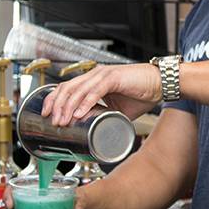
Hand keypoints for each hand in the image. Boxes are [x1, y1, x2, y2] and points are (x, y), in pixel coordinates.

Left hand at [42, 63, 162, 126]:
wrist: (161, 85)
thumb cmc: (141, 94)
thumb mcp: (117, 110)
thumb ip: (105, 117)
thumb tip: (95, 134)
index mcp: (93, 80)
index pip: (67, 87)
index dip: (54, 99)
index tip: (46, 114)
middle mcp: (95, 75)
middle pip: (68, 87)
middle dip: (56, 105)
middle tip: (52, 121)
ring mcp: (104, 75)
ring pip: (78, 90)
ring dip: (68, 107)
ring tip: (63, 121)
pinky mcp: (114, 78)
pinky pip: (95, 91)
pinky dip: (85, 102)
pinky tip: (78, 113)